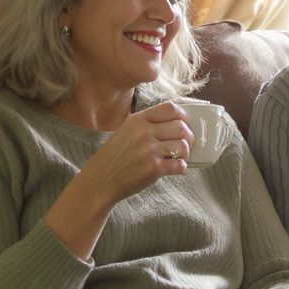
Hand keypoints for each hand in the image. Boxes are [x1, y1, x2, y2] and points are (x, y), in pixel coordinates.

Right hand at [79, 102, 194, 204]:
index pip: (170, 108)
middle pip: (181, 127)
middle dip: (188, 136)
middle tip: (184, 144)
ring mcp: (149, 150)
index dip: (182, 116)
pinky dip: (181, 167)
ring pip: (183, 145)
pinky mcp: (153, 169)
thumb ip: (147, 125)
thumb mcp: (126, 131)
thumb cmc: (114, 157)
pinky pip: (180, 165)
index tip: (183, 124)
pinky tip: (174, 168)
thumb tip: (177, 124)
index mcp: (138, 120)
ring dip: (185, 153)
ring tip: (178, 157)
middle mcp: (144, 132)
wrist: (100, 180)